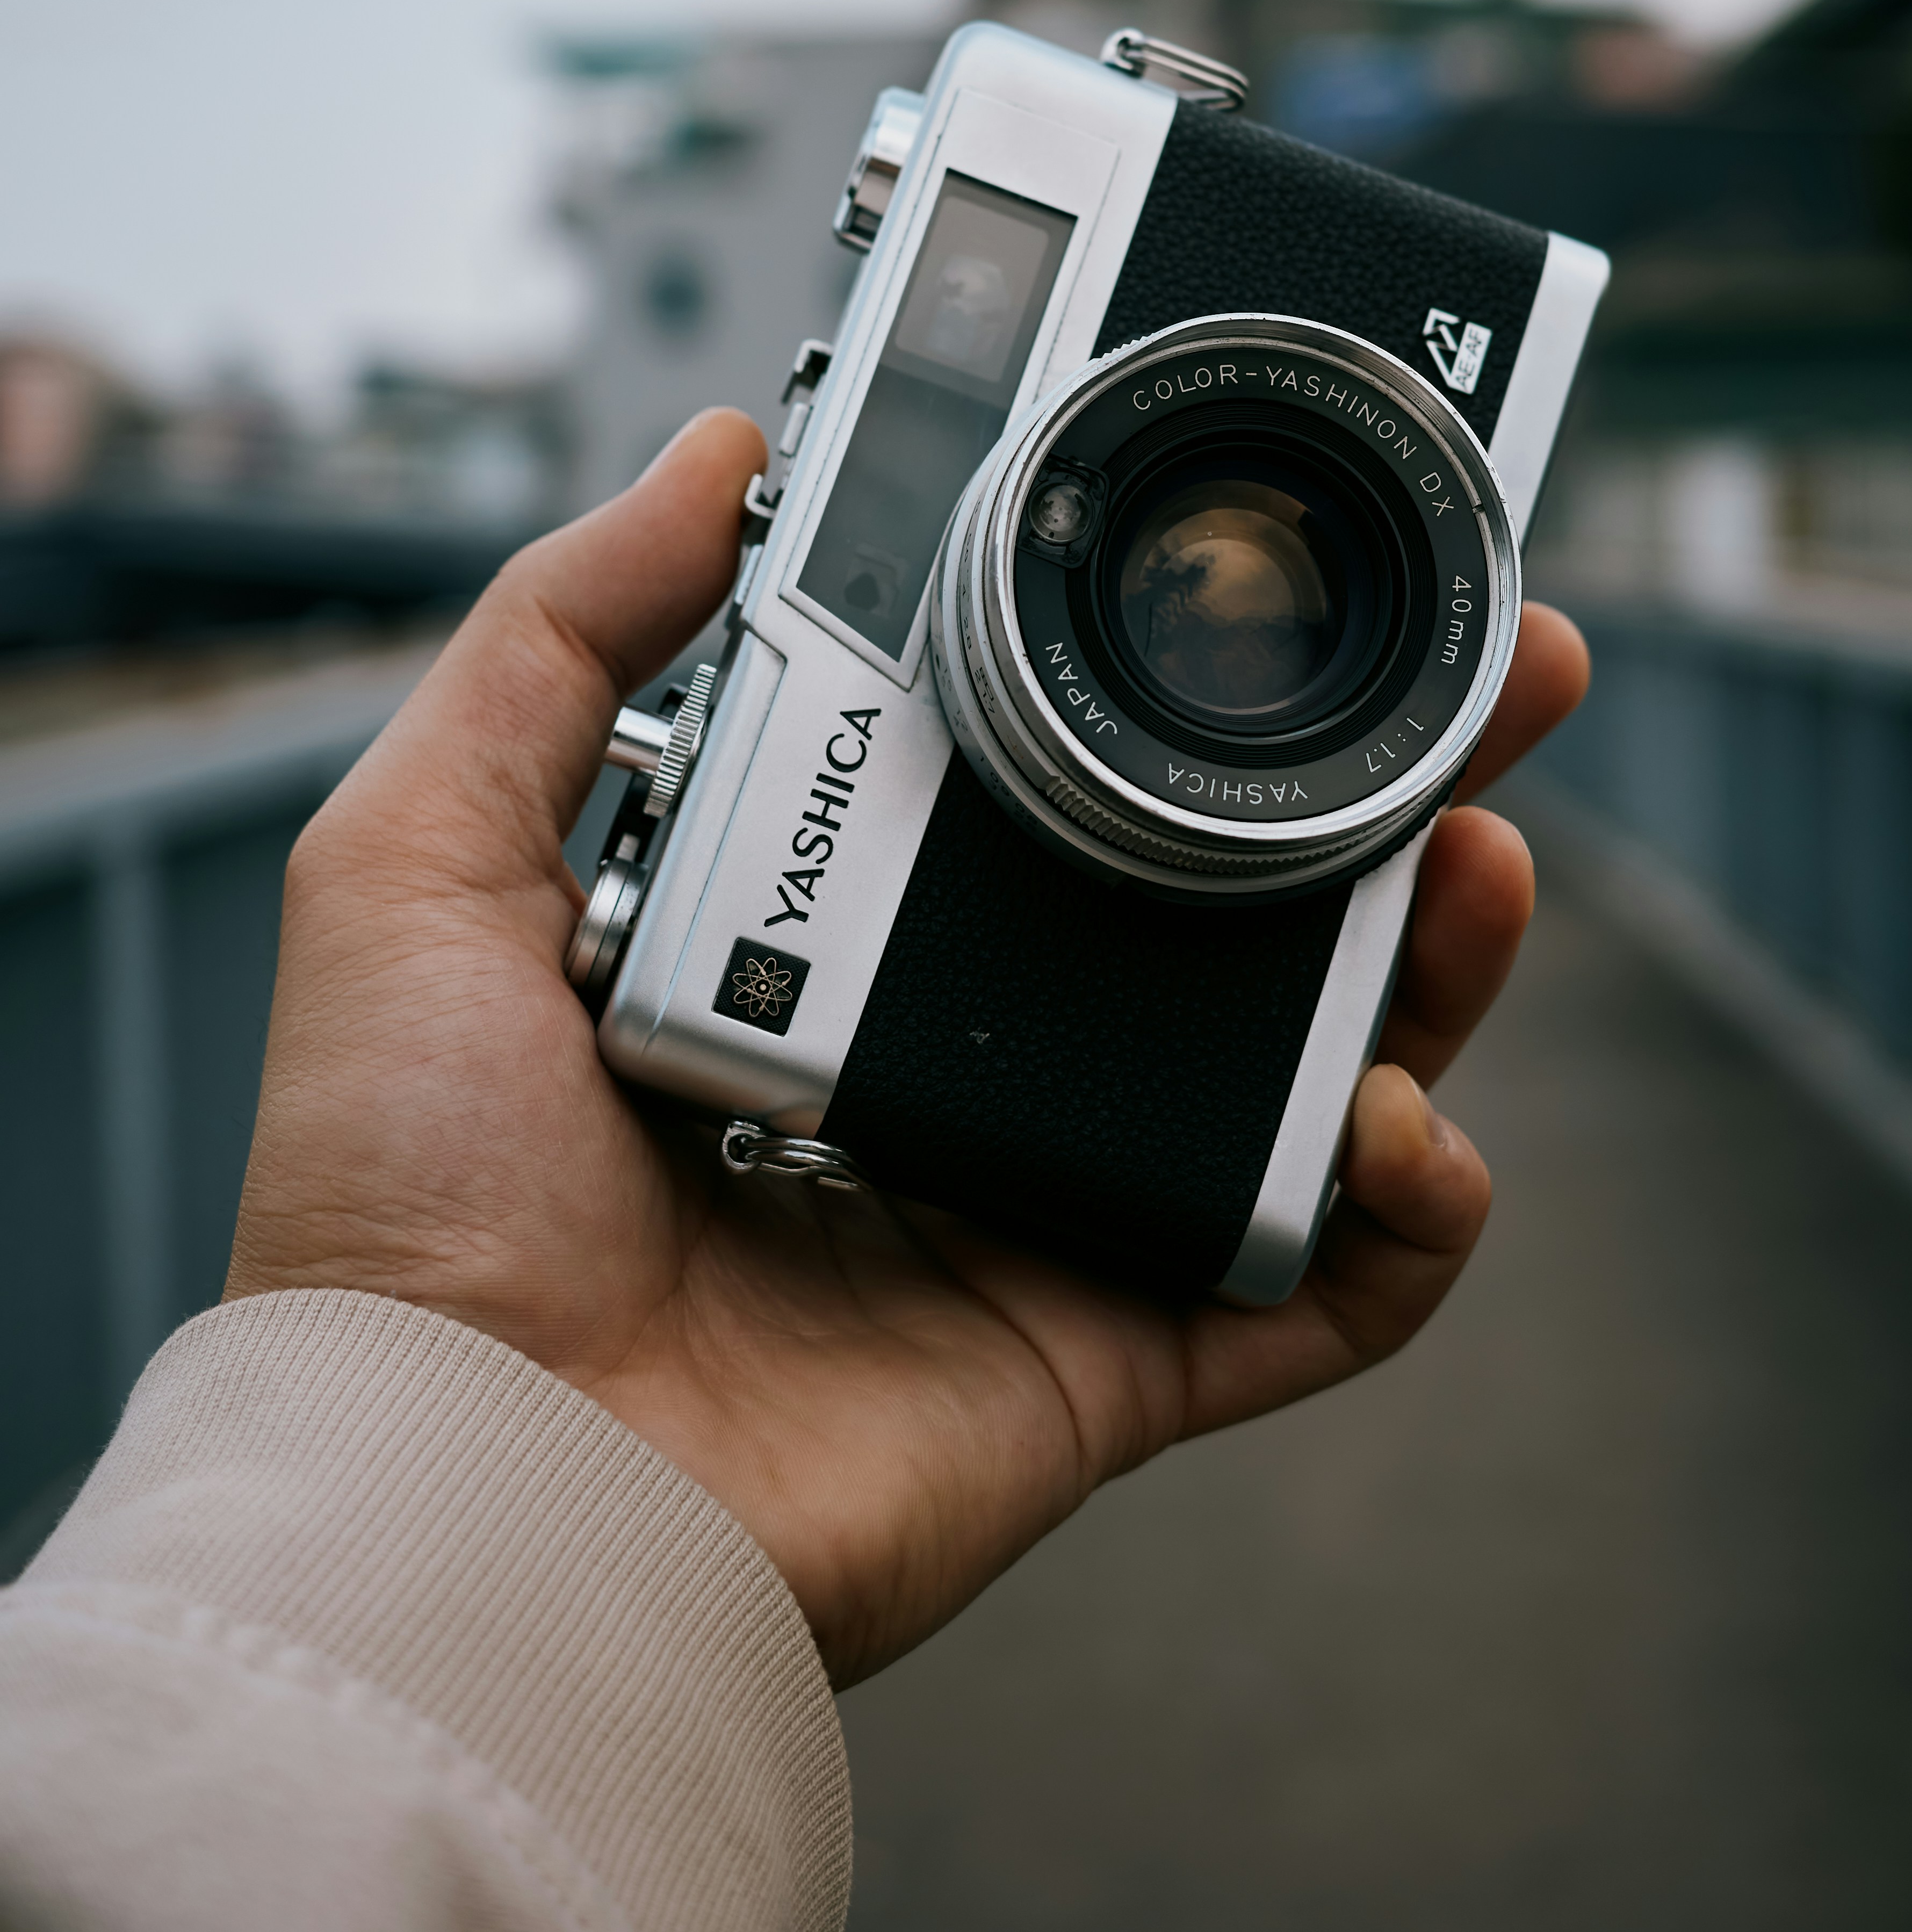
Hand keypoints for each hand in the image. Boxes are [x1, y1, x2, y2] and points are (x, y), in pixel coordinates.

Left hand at [230, 412, 1588, 1686]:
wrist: (457, 1484)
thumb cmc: (405, 1200)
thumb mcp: (425, 853)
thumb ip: (559, 635)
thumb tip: (718, 447)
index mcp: (816, 945)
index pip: (1043, 782)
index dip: (1160, 678)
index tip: (1246, 571)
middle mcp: (949, 1067)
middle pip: (1215, 904)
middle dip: (1368, 788)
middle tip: (1486, 680)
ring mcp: (1043, 1214)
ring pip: (1305, 1070)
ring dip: (1429, 961)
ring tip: (1478, 850)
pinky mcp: (1101, 1355)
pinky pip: (1317, 1289)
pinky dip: (1410, 1216)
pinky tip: (1410, 1122)